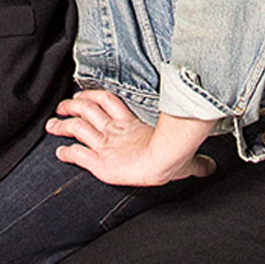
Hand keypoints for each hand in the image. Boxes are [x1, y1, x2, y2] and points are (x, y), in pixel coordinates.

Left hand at [47, 90, 216, 186]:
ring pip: (78, 128)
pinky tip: (59, 153)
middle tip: (62, 105)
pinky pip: (77, 154)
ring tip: (53, 124)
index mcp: (131, 126)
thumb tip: (211, 168)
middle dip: (72, 106)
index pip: (109, 103)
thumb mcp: (186, 159)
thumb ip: (196, 163)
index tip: (84, 95)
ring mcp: (105, 145)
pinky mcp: (99, 161)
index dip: (94, 97)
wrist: (165, 161)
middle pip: (88, 111)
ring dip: (63, 125)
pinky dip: (66, 152)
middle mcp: (115, 132)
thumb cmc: (175, 157)